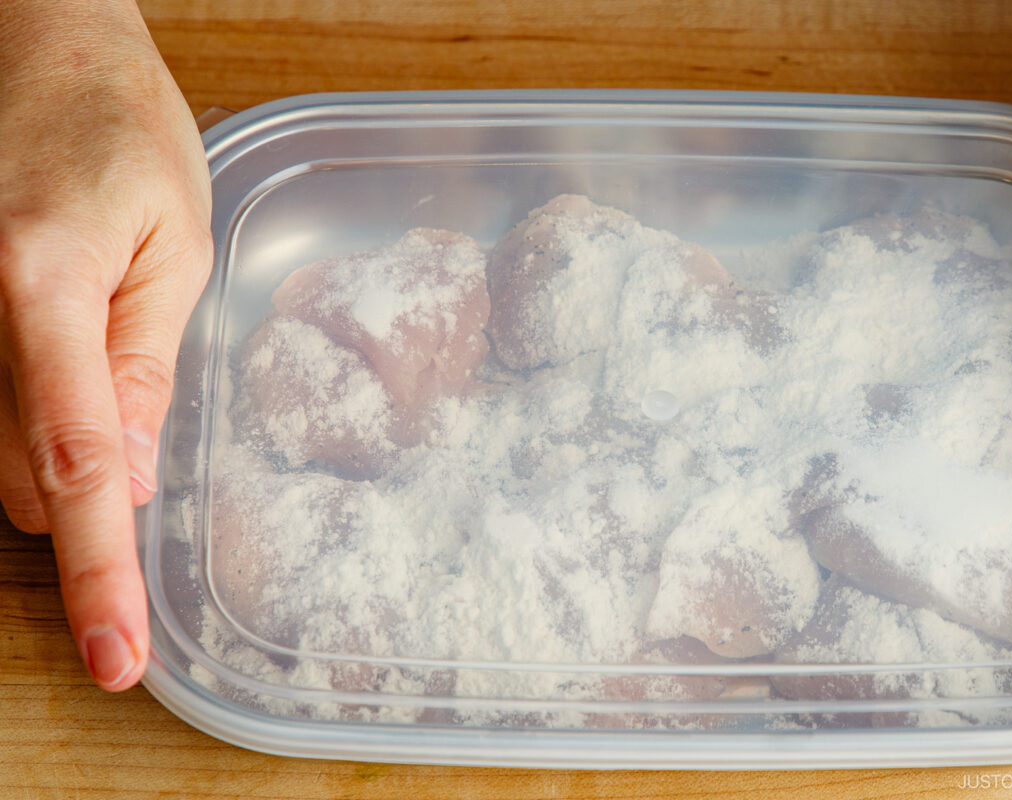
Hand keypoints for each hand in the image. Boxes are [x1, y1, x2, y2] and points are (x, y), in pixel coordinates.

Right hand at [0, 0, 210, 688]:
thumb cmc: (121, 130)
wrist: (34, 46)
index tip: (117, 655)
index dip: (100, 574)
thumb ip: (142, 366)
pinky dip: (25, 423)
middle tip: (140, 402)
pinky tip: (60, 359)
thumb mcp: (175, 244)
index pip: (75, 465)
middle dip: (94, 490)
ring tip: (100, 345)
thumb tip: (128, 485)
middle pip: (27, 480)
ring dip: (59, 454)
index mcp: (40, 286)